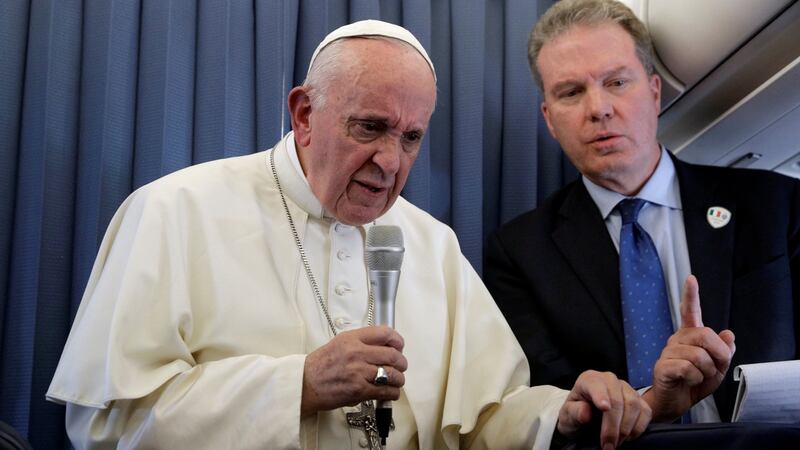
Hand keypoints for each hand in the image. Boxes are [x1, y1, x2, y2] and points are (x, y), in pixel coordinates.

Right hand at [300, 326, 406, 416]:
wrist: (305, 384)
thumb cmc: (320, 366)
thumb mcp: (339, 343)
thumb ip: (361, 342)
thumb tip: (382, 344)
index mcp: (352, 339)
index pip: (385, 333)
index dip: (397, 340)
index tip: (399, 346)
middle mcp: (357, 353)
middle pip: (393, 355)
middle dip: (401, 362)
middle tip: (400, 366)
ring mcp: (359, 372)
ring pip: (393, 374)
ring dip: (399, 379)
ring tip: (396, 380)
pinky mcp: (360, 390)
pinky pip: (386, 391)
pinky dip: (392, 393)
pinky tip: (390, 392)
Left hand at [558, 371, 650, 448]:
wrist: (585, 420)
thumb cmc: (576, 414)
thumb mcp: (568, 415)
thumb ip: (574, 412)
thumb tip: (585, 413)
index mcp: (589, 379)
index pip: (596, 385)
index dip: (601, 396)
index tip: (604, 408)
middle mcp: (609, 380)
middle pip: (618, 399)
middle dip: (613, 425)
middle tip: (608, 445)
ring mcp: (626, 388)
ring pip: (634, 405)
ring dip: (626, 429)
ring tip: (615, 444)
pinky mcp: (639, 400)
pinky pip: (646, 412)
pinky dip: (638, 428)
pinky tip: (628, 438)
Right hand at [643, 275, 735, 420]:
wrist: (675, 402)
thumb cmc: (694, 384)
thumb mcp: (717, 368)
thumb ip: (725, 351)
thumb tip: (729, 334)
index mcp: (690, 337)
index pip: (690, 312)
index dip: (691, 295)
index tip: (691, 279)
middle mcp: (677, 339)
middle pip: (705, 335)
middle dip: (718, 355)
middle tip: (714, 368)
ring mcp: (668, 351)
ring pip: (699, 356)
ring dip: (706, 371)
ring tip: (698, 377)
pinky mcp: (663, 366)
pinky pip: (689, 369)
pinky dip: (696, 379)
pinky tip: (688, 381)